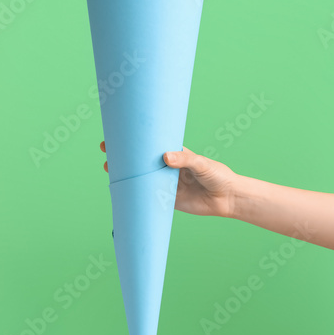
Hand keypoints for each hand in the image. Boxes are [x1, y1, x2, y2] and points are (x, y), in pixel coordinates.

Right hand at [100, 142, 239, 217]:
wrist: (227, 199)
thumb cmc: (218, 175)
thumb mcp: (202, 164)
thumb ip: (185, 159)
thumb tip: (165, 157)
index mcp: (174, 154)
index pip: (151, 145)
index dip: (136, 140)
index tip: (119, 134)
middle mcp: (167, 168)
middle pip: (141, 161)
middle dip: (124, 156)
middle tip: (106, 151)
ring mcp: (165, 184)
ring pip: (141, 178)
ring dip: (126, 175)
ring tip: (108, 170)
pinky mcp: (167, 200)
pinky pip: (148, 197)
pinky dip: (136, 194)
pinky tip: (122, 191)